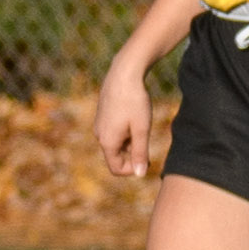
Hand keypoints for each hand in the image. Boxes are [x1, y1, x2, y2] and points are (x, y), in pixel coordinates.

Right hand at [93, 62, 153, 177]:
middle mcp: (99, 135)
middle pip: (116, 157)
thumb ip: (141, 153)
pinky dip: (126, 132)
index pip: (116, 169)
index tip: (148, 158)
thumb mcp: (141, 129)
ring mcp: (100, 125)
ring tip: (142, 124)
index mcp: (107, 142)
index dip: (133, 169)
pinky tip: (135, 117)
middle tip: (147, 137)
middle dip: (133, 154)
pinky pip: (114, 133)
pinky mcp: (103, 116)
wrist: (124, 74)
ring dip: (131, 142)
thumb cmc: (135, 102)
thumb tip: (140, 175)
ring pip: (116, 144)